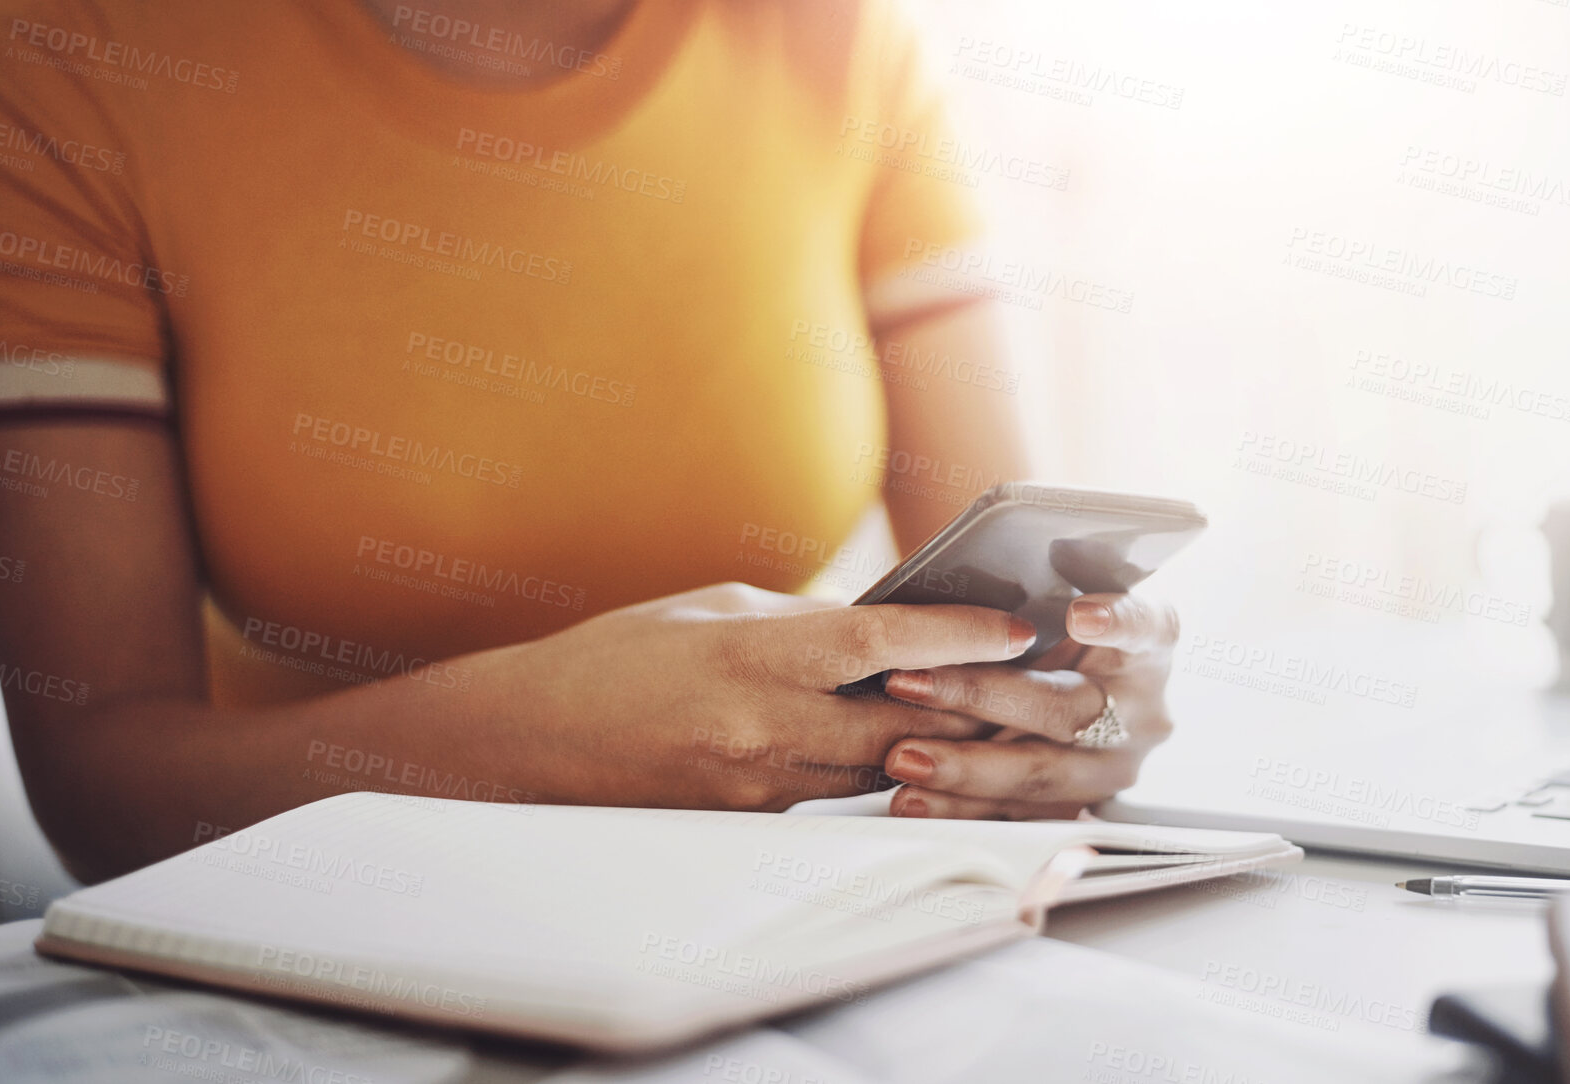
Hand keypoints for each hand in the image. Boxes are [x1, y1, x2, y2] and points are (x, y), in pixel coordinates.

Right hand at [502, 582, 1030, 810]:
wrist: (532, 742)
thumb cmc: (621, 657)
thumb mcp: (715, 609)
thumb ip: (803, 620)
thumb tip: (883, 624)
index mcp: (752, 656)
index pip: (879, 644)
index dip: (958, 637)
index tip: (1017, 629)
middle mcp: (762, 729)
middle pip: (903, 725)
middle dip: (975, 704)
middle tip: (1038, 682)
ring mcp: (758, 786)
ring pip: (881, 770)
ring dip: (940, 744)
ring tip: (997, 714)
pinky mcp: (752, 822)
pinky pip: (839, 797)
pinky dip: (881, 771)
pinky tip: (914, 747)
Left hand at [875, 593, 1178, 818]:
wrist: (1063, 687)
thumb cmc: (1050, 628)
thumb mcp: (1061, 596)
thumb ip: (1042, 587)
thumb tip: (1009, 561)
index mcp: (1150, 647)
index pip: (1146, 628)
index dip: (1117, 622)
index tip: (1078, 616)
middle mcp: (1143, 710)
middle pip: (1068, 708)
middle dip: (981, 695)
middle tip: (912, 683)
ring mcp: (1113, 766)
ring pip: (1041, 772)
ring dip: (964, 766)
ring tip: (902, 756)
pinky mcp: (1074, 807)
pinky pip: (1016, 813)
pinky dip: (958, 807)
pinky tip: (911, 799)